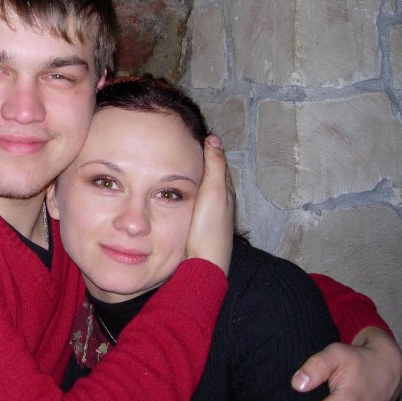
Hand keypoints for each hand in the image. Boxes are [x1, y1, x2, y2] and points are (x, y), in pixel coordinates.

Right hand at [185, 135, 234, 274]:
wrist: (204, 263)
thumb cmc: (208, 229)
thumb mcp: (213, 193)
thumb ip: (214, 167)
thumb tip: (214, 139)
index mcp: (226, 191)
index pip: (218, 163)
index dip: (208, 150)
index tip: (194, 137)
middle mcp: (221, 202)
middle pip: (211, 176)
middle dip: (200, 162)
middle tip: (183, 148)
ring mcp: (211, 215)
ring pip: (202, 191)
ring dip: (191, 179)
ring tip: (175, 168)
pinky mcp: (200, 226)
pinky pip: (194, 203)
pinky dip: (186, 194)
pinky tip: (175, 196)